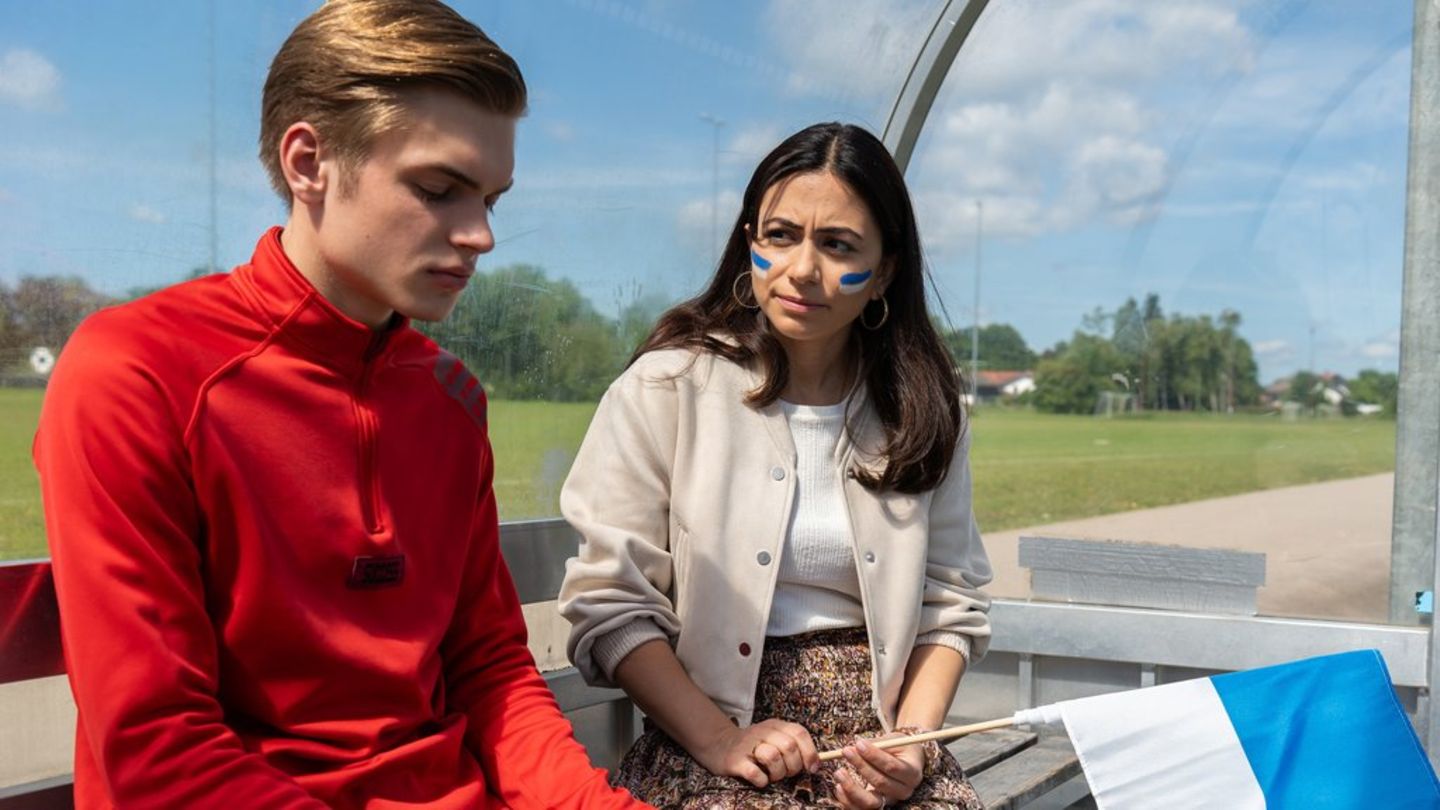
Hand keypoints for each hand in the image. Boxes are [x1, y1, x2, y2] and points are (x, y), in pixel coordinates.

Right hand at [695, 718, 819, 786]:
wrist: (719, 745)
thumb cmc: (754, 747)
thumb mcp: (773, 738)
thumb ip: (794, 745)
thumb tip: (817, 763)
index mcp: (775, 725)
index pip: (799, 732)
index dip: (810, 752)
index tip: (812, 768)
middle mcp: (761, 731)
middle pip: (789, 747)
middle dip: (793, 766)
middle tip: (787, 773)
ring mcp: (747, 745)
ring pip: (773, 757)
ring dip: (778, 773)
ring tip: (772, 776)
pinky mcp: (735, 761)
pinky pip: (755, 773)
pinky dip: (762, 780)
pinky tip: (760, 780)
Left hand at [832, 733, 924, 807]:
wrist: (906, 761)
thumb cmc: (899, 748)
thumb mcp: (894, 741)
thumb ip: (878, 743)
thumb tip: (856, 745)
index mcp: (912, 773)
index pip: (892, 767)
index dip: (874, 756)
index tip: (858, 743)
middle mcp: (903, 791)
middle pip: (881, 783)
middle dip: (861, 766)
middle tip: (846, 751)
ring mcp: (890, 801)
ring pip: (871, 803)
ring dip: (852, 788)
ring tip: (839, 772)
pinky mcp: (878, 806)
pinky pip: (861, 809)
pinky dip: (848, 800)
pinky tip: (839, 786)